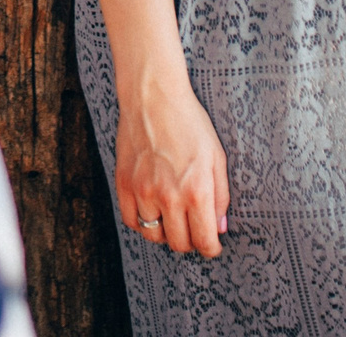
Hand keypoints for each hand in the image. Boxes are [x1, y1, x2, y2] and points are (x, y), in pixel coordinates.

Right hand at [114, 79, 229, 256]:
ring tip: (173, 219)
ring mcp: (143, 192)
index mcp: (197, 191)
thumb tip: (220, 227)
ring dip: (166, 233)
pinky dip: (142, 224)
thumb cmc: (189, 122)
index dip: (211, 248)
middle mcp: (169, 197)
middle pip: (179, 244)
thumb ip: (221, 196)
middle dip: (191, 242)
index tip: (212, 246)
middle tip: (194, 231)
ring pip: (154, 236)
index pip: (205, 241)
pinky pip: (131, 221)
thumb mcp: (216, 156)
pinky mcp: (124, 184)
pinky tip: (152, 212)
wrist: (153, 97)